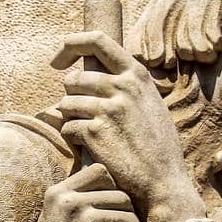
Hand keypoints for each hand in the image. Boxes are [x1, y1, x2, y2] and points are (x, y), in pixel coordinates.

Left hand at [52, 32, 206, 221]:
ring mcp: (108, 108)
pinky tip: (91, 149)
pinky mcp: (95, 131)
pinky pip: (67, 127)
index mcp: (136, 75)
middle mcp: (123, 86)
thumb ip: (125, 85)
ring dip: (71, 120)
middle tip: (83, 117)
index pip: (97, 40)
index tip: (57, 61)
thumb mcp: (148, 104)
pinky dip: (73, 139)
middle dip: (70, 98)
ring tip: (92, 135)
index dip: (71, 45)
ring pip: (65, 104)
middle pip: (73, 79)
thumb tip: (90, 73)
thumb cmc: (155, 146)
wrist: (163, 181)